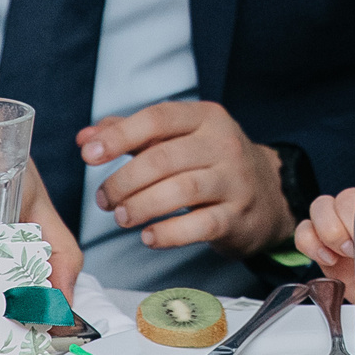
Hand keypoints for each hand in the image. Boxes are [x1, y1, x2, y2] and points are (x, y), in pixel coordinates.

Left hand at [82, 100, 292, 258]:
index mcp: (205, 117)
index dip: (119, 136)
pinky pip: (200, 225)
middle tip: (104, 200)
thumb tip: (85, 138)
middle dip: (124, 181)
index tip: (88, 155)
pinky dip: (168, 234)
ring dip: (141, 205)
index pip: (157, 119)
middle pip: (164, 158)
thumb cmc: (210, 162)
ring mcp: (234, 181)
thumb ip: (132, 134)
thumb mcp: (179, 138)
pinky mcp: (237, 216)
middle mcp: (223, 144)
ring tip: (121, 217)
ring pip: (181, 190)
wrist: (268, 194)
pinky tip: (148, 236)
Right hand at [293, 188, 354, 297]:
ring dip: (327, 233)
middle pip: (344, 198)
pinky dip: (310, 244)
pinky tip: (328, 260)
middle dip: (345, 226)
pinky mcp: (323, 244)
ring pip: (319, 206)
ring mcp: (341, 225)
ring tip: (340, 256)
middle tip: (354, 251)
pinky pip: (304, 231)